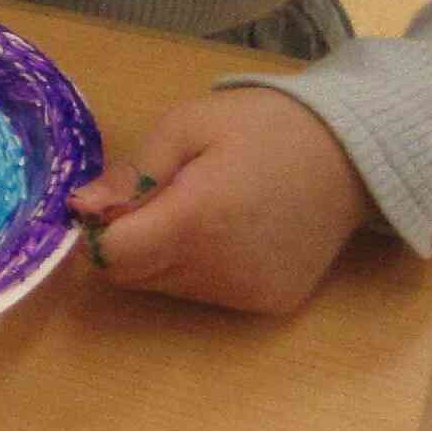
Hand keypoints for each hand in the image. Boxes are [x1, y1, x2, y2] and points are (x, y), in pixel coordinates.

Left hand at [71, 88, 376, 315]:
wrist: (353, 153)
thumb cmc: (262, 127)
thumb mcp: (186, 126)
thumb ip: (131, 172)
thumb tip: (78, 208)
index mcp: (196, 221)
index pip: (110, 257)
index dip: (98, 231)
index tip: (111, 202)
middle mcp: (220, 269)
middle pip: (133, 276)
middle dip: (127, 242)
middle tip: (159, 197)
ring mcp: (248, 293)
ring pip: (166, 287)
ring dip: (162, 256)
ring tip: (201, 209)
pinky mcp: (271, 304)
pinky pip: (207, 294)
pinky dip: (200, 268)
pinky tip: (230, 231)